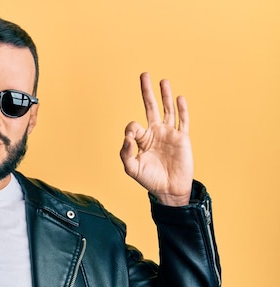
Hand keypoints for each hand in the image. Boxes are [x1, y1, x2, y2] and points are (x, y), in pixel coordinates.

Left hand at [120, 73, 192, 205]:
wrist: (169, 189)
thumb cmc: (149, 179)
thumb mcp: (131, 168)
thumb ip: (125, 153)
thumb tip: (128, 137)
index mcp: (142, 139)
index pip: (133, 126)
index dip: (131, 131)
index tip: (131, 141)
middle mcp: (155, 133)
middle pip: (151, 107)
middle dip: (147, 92)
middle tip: (144, 75)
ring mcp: (169, 134)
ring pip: (167, 110)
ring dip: (165, 95)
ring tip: (163, 81)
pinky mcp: (182, 138)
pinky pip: (183, 121)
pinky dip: (182, 110)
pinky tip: (179, 98)